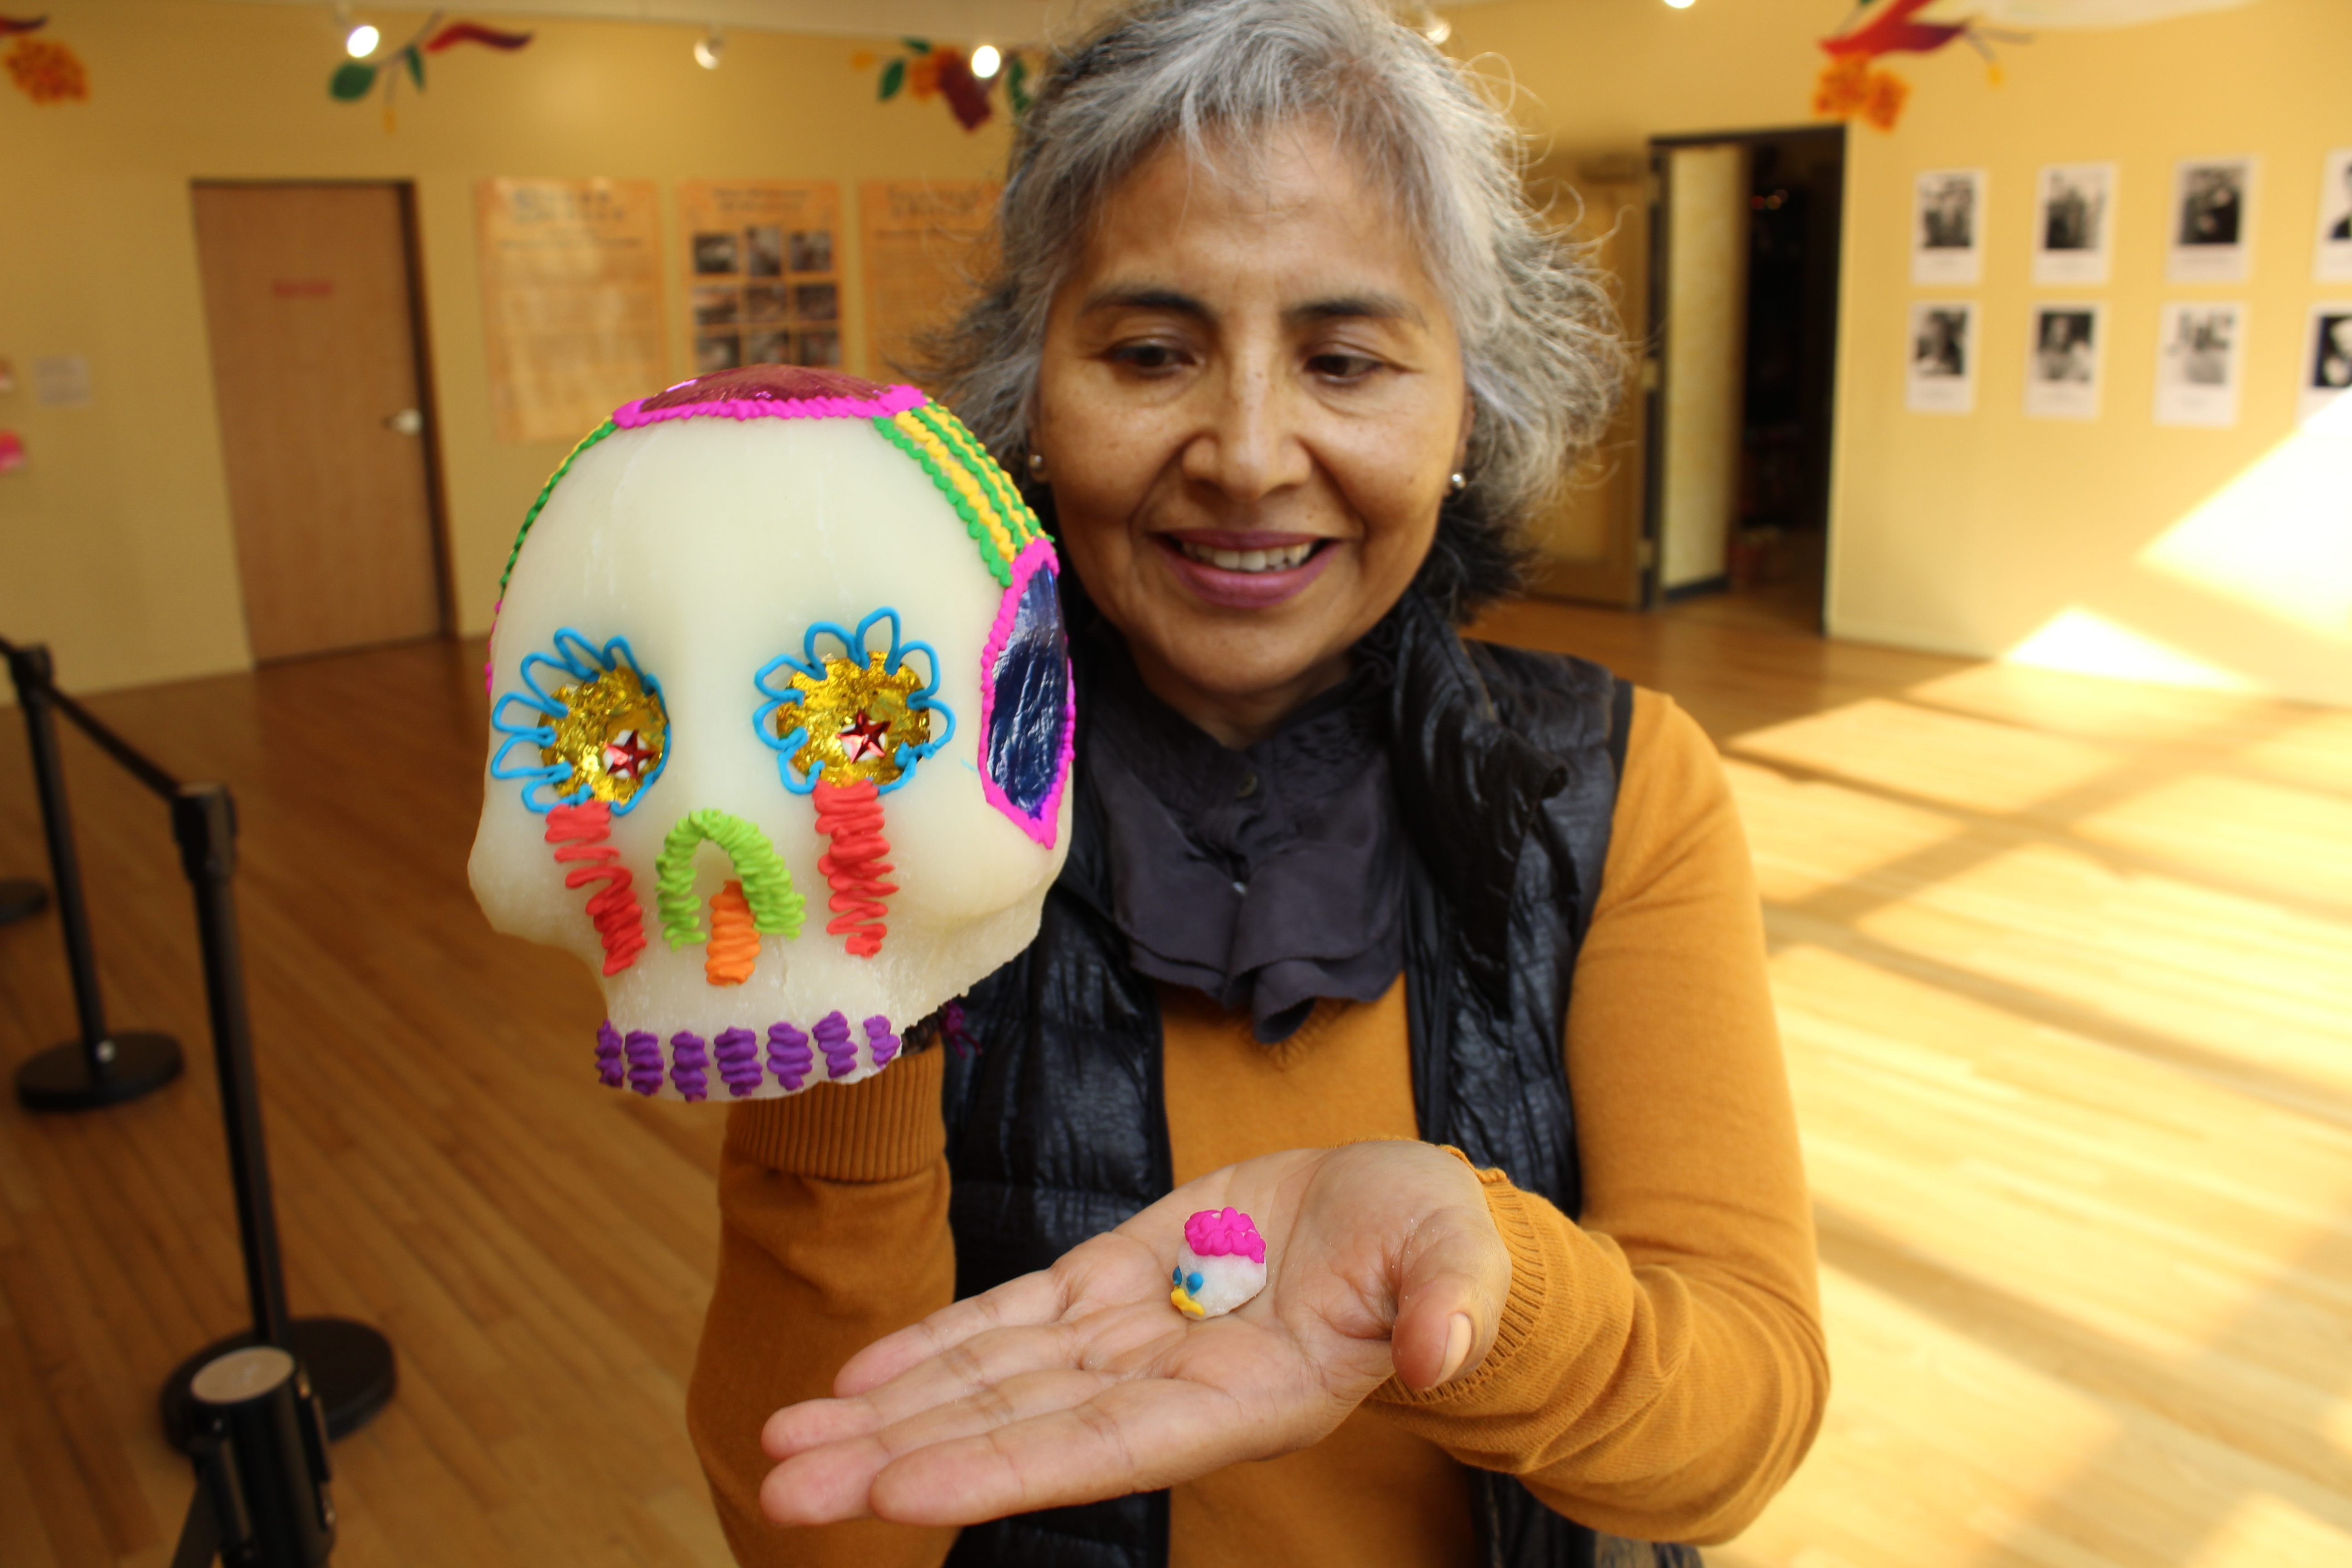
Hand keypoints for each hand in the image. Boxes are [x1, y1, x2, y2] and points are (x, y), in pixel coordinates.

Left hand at [759, 1140, 1509, 1526]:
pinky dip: (936, 1342)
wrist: (1410, 1218)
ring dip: (888, 1407)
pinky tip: (861, 1370)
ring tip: (784, 1436)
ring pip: (991, 1379)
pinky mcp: (1117, 1278)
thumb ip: (1444, 1309)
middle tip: (783, 1481)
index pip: (1100, 1449)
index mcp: (1243, 1402)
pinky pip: (1011, 1317)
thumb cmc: (1444, 1253)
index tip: (895, 1490)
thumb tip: (1436, 1349)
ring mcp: (1133, 1336)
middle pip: (1012, 1429)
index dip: (998, 1468)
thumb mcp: (1457, 1267)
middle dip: (896, 1453)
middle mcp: (1166, 1388)